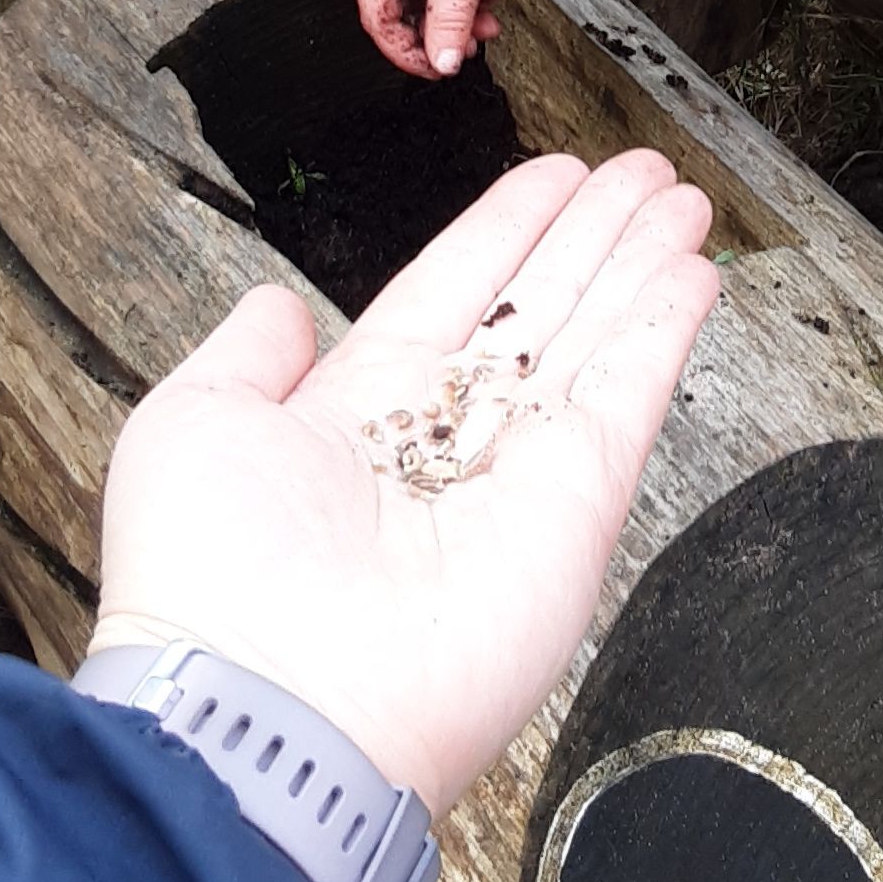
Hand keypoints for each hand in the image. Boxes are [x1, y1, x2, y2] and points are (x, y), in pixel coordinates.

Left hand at [90, 149, 717, 813]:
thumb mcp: (190, 428)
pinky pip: (629, 395)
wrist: (269, 708)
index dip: (507, 230)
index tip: (555, 178)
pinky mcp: (577, 509)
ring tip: (683, 199)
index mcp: (357, 416)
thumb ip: (243, 356)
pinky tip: (692, 270)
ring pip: (593, 340)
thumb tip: (278, 310)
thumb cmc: (209, 581)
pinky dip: (665, 328)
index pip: (451, 293)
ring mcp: (518, 476)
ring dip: (642, 265)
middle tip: (644, 174)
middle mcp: (445, 443)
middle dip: (593, 237)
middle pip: (537, 310)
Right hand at [356, 0, 495, 78]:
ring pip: (427, 0)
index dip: (406, 52)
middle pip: (404, 13)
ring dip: (459, 16)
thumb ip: (450, 19)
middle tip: (470, 44)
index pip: (379, 21)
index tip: (437, 69)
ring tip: (487, 18)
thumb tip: (443, 62)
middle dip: (441, 32)